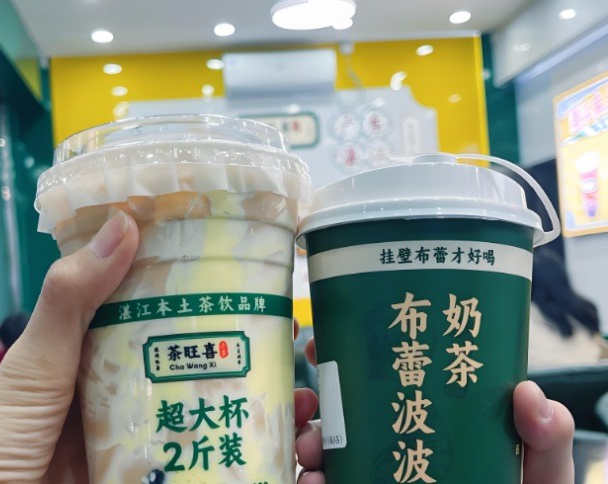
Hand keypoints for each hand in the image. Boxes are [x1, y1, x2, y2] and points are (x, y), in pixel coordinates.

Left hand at [0, 212, 321, 482]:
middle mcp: (139, 398)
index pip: (178, 324)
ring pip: (221, 423)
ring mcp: (150, 444)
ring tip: (303, 411)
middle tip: (298, 355)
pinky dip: (252, 465)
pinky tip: (288, 460)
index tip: (264, 295)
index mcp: (116, 360)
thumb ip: (73, 299)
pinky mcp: (159, 477)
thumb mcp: (37, 363)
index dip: (221, 310)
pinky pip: (211, 468)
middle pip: (211, 376)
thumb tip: (123, 223)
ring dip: (269, 418)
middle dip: (262, 369)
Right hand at [296, 339, 574, 483]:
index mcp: (430, 422)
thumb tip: (526, 394)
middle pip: (341, 416)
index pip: (383, 382)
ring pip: (324, 455)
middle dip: (315, 402)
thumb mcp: (542, 474)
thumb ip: (545, 439)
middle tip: (310, 397)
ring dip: (306, 444)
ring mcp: (375, 478)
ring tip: (308, 448)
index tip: (322, 344)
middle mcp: (395, 448)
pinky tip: (313, 482)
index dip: (348, 360)